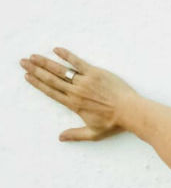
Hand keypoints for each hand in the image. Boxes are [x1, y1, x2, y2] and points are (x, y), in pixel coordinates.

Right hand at [19, 47, 138, 140]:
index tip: (28, 77)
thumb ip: (76, 135)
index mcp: (74, 104)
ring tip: (33, 56)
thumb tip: (60, 138)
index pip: (51, 92)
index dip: (37, 84)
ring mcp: (85, 81)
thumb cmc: (114, 124)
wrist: (131, 112)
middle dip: (35, 70)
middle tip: (23, 62)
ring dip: (45, 62)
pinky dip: (66, 55)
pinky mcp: (95, 73)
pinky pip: (78, 61)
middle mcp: (76, 91)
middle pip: (51, 78)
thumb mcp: (94, 134)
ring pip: (60, 69)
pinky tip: (56, 49)